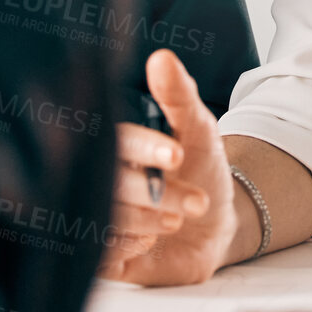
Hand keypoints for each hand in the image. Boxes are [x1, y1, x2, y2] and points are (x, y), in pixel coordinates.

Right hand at [99, 48, 236, 284]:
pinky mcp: (98, 253)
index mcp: (115, 141)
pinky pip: (99, 253)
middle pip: (111, 183)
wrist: (215, 223)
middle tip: (198, 201)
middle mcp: (97, 176)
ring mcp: (95, 214)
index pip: (118, 140)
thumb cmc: (201, 167)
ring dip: (147, 220)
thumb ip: (179, 95)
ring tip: (179, 218)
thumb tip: (162, 57)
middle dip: (158, 193)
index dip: (145, 148)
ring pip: (105, 218)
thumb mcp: (198, 128)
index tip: (177, 156)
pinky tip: (150, 240)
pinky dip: (128, 246)